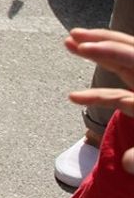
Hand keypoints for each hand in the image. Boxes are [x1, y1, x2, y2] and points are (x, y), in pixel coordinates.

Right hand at [65, 28, 133, 174]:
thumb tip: (125, 163)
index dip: (111, 50)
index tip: (85, 47)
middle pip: (130, 53)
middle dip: (101, 41)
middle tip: (73, 34)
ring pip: (123, 67)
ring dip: (96, 56)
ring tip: (69, 44)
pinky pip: (119, 96)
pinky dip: (97, 95)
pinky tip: (74, 98)